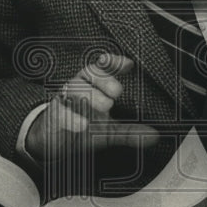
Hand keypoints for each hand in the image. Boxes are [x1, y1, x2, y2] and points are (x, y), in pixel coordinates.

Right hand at [26, 53, 158, 161]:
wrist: (52, 143)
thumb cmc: (82, 127)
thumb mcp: (108, 131)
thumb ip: (130, 133)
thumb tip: (155, 137)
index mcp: (92, 85)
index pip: (102, 67)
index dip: (113, 63)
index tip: (129, 64)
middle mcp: (77, 88)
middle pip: (89, 74)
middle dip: (104, 80)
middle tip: (118, 92)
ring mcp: (63, 100)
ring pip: (73, 89)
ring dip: (90, 95)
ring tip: (106, 106)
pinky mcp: (52, 116)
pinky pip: (60, 113)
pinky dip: (71, 118)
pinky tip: (82, 125)